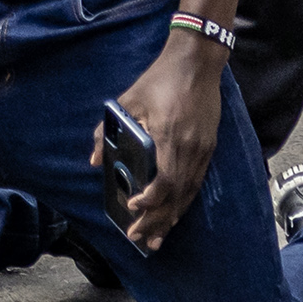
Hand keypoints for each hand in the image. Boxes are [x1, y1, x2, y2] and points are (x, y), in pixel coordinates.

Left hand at [100, 42, 221, 254]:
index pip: (165, 180)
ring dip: (173, 216)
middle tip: (142, 239)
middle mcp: (191, 148)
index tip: (134, 208)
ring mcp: (204, 149)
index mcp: (170, 136)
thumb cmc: (160, 79)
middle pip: (177, 194)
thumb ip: (107, 130)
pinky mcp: (210, 147)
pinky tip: (176, 212)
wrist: (197, 62)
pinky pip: (197, 182)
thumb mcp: (128, 99)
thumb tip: (92, 160)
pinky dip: (185, 200)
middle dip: (158, 219)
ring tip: (158, 238)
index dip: (151, 199)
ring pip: (189, 192)